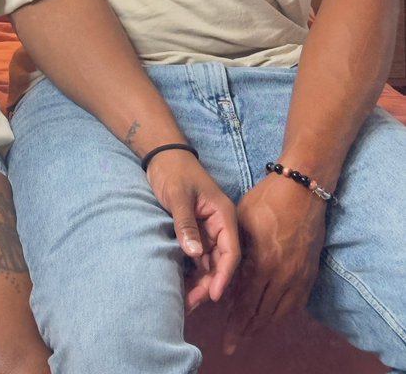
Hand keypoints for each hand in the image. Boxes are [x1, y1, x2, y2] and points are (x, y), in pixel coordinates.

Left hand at [145, 149, 240, 310]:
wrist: (163, 156)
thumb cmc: (174, 171)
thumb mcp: (179, 196)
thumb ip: (186, 224)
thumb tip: (194, 254)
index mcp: (224, 215)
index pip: (231, 251)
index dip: (224, 275)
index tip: (214, 295)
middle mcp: (220, 225)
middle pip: (221, 262)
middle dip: (209, 284)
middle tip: (192, 304)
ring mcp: (209, 230)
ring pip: (210, 263)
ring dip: (200, 282)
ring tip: (186, 302)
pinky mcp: (197, 233)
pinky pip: (198, 258)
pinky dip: (193, 273)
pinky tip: (183, 287)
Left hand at [224, 175, 326, 353]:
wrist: (302, 189)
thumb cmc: (265, 200)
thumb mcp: (239, 222)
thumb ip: (233, 252)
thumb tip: (222, 275)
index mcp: (261, 263)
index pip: (245, 303)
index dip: (235, 324)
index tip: (226, 340)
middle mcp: (282, 275)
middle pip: (263, 313)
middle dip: (247, 330)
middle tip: (234, 343)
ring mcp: (299, 275)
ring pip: (281, 312)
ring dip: (264, 325)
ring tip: (251, 333)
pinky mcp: (310, 271)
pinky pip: (297, 303)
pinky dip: (283, 314)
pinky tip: (274, 317)